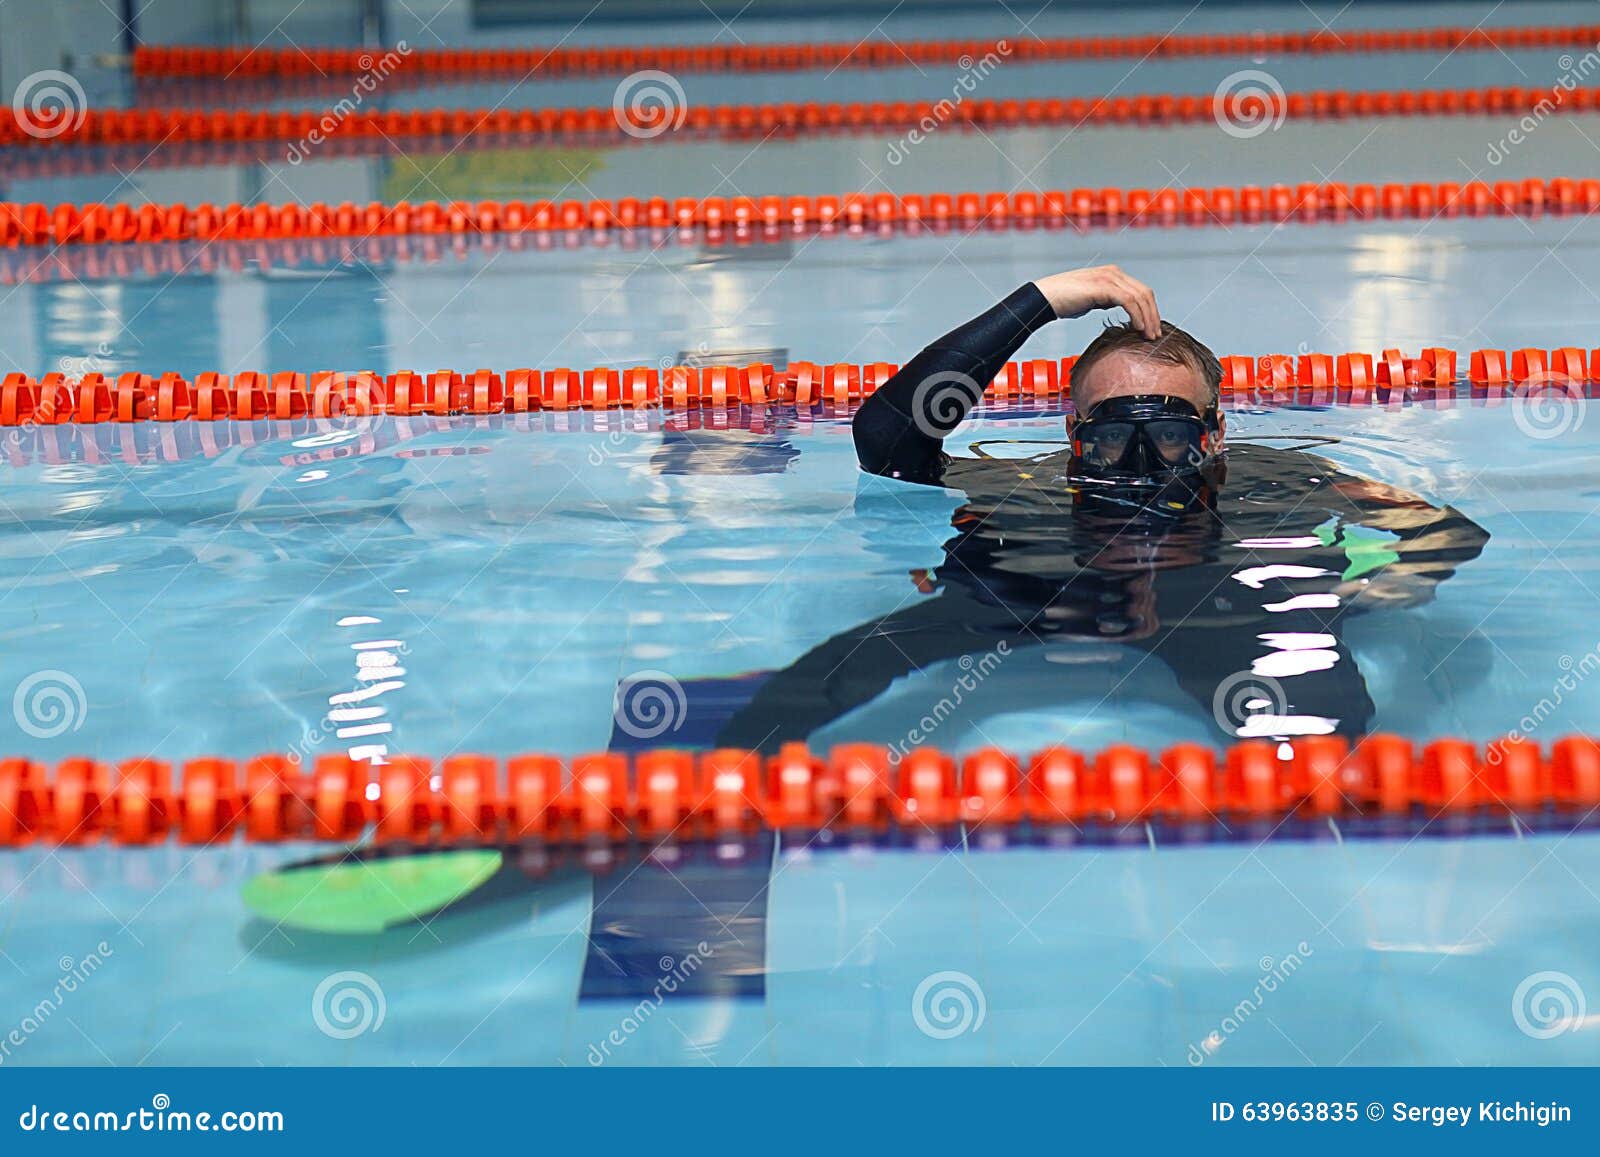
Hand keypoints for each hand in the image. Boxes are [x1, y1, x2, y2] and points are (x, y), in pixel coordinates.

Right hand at [1033, 265, 1160, 337]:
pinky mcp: (1103, 287)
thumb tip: (1116, 307)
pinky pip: (1128, 301)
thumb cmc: (1063, 301)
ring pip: (1140, 297)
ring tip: (1149, 335)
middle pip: (1145, 293)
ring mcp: (1109, 278)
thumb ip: (1105, 300)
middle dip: (1153, 315)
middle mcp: (1114, 273)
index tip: (1151, 328)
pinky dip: (1136, 315)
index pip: (1140, 291)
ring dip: (1148, 318)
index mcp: (1112, 275)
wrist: (1044, 298)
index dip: (1150, 310)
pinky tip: (1137, 328)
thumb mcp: (1090, 299)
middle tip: (1156, 335)